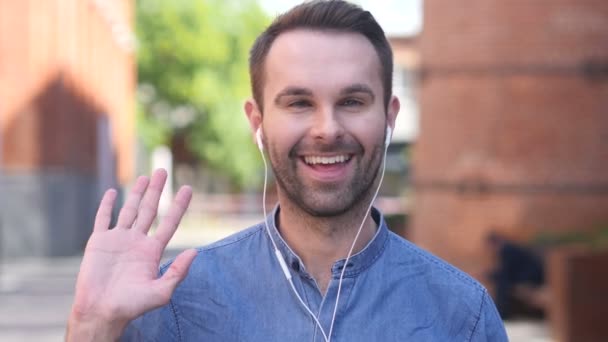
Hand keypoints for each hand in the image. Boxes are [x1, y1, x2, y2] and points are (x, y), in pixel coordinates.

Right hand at [66, 169, 196, 340]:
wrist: (101, 312)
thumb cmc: (132, 306)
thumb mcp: (161, 292)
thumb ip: (178, 272)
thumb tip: (196, 251)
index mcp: (152, 251)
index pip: (169, 222)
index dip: (179, 205)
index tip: (188, 188)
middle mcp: (137, 242)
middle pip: (149, 210)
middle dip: (157, 190)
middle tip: (163, 171)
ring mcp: (118, 240)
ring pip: (129, 210)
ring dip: (137, 193)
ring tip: (146, 177)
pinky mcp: (98, 242)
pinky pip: (103, 219)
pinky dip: (107, 205)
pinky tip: (114, 192)